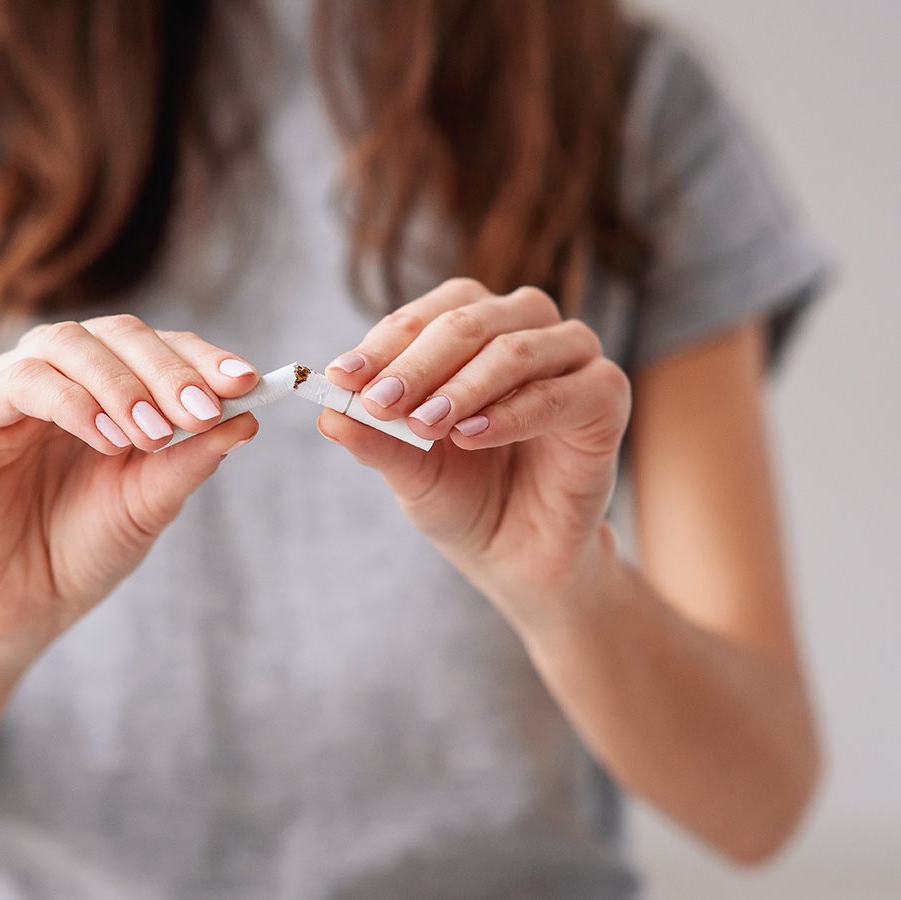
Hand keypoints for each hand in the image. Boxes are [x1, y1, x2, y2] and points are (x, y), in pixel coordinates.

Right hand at [0, 316, 259, 659]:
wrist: (28, 605)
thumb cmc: (89, 547)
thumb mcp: (153, 501)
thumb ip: (191, 457)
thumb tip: (249, 417)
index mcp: (107, 385)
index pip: (158, 346)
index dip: (200, 357)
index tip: (246, 382)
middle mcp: (59, 375)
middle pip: (116, 333)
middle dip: (167, 369)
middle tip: (201, 411)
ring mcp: (9, 391)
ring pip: (66, 343)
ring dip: (120, 384)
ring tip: (153, 435)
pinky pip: (20, 384)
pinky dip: (70, 402)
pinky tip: (107, 439)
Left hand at [319, 279, 630, 621]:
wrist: (517, 554)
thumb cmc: (463, 495)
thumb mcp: (407, 468)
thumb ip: (373, 438)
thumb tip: (325, 414)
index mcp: (474, 327)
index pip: (426, 314)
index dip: (382, 344)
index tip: (340, 378)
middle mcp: (525, 328)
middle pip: (468, 321)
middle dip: (417, 362)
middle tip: (379, 401)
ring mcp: (571, 358)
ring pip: (515, 349)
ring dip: (463, 385)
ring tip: (425, 424)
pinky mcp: (606, 398)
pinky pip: (560, 394)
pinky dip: (511, 413)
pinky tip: (470, 437)